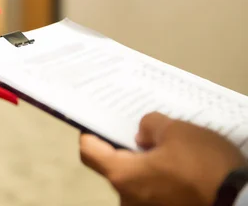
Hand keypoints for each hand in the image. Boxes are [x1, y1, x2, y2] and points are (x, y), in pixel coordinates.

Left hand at [80, 112, 246, 205]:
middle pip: (115, 167)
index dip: (91, 133)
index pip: (89, 151)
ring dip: (148, 166)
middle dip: (127, 149)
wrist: (242, 203)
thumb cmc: (204, 167)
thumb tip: (142, 135)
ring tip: (169, 149)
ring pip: (137, 181)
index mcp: (122, 175)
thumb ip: (150, 125)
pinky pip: (154, 193)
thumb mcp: (178, 131)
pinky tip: (181, 168)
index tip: (100, 122)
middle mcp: (127, 198)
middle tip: (144, 132)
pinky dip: (161, 180)